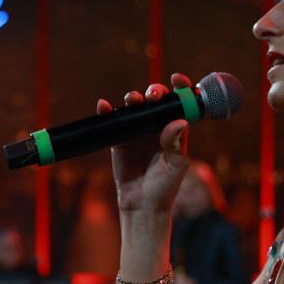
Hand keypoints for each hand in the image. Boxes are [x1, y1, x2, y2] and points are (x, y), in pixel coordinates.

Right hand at [97, 72, 191, 211]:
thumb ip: (175, 143)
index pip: (179, 103)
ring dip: (133, 98)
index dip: (180, 88)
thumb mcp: (176, 164)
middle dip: (154, 91)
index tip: (177, 80)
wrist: (143, 204)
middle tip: (152, 95)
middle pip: (155, 100)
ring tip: (132, 100)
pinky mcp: (119, 138)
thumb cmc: (165, 185)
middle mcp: (157, 126)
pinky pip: (113, 120)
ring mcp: (137, 130)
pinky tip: (104, 106)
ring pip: (135, 106)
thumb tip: (178, 122)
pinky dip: (107, 111)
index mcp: (175, 129)